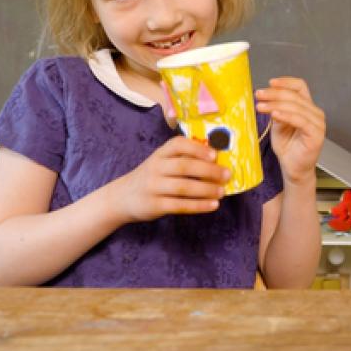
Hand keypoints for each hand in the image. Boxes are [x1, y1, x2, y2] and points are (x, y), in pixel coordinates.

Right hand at [106, 135, 228, 222]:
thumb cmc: (152, 176)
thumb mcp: (162, 162)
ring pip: (183, 187)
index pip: (177, 144)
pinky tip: (212, 205)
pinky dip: (198, 206)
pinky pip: (180, 205)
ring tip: (222, 192)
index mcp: (160, 153)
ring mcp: (154, 187)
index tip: (215, 155)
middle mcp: (155, 168)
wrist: (123, 197)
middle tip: (227, 175)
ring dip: (206, 190)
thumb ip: (183, 159)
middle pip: (184, 167)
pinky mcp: (154, 205)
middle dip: (208, 171)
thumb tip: (218, 161)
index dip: (197, 149)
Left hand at [255, 77, 324, 183]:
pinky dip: (286, 115)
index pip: (300, 87)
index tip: (269, 83)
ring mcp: (318, 123)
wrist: (293, 169)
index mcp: (307, 107)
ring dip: (275, 104)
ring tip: (261, 106)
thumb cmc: (288, 147)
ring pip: (296, 107)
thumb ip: (276, 111)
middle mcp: (315, 113)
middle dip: (274, 94)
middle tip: (259, 95)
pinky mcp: (316, 134)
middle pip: (295, 96)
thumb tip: (268, 99)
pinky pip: (300, 120)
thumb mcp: (278, 125)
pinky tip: (274, 114)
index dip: (285, 82)